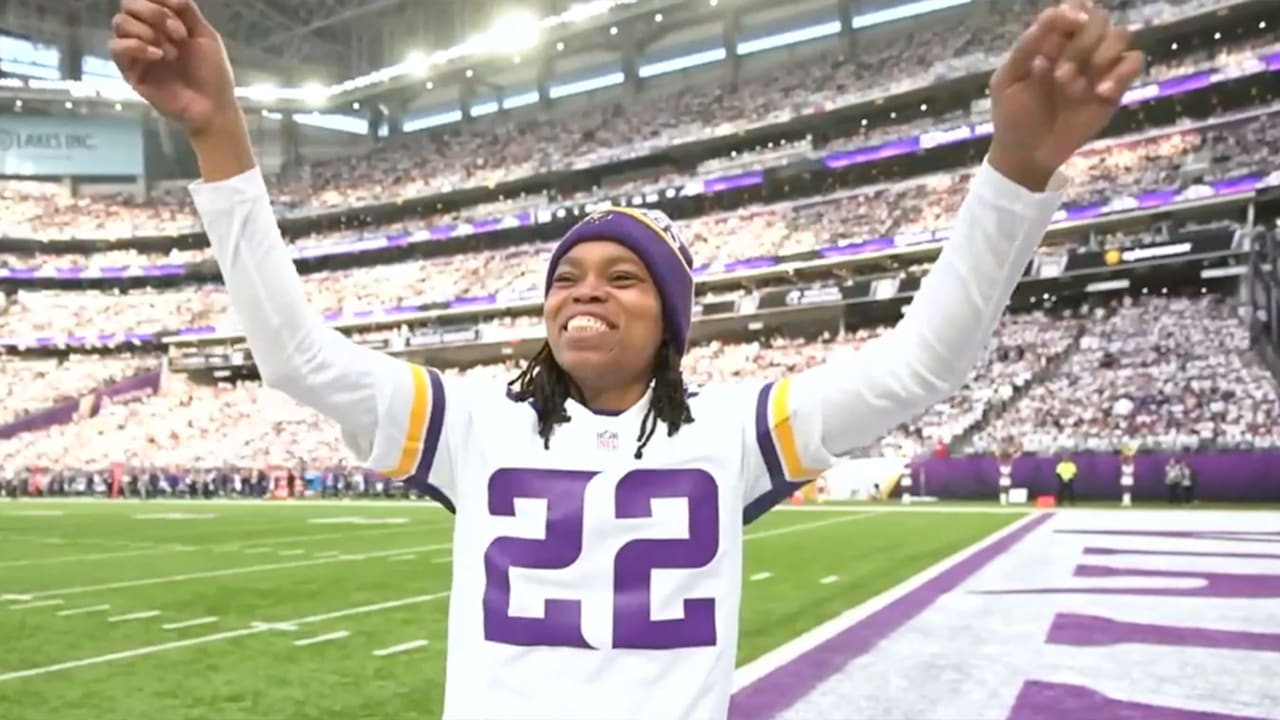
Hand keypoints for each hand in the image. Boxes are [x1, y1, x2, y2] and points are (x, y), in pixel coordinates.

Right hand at [109, 0, 235, 137]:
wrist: (212, 106)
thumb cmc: (212, 73)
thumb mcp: (205, 35)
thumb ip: (186, 10)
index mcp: (164, 21)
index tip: (178, 8)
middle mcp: (147, 32)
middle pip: (128, 5)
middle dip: (154, 13)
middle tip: (179, 34)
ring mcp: (136, 51)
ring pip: (120, 22)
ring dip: (148, 31)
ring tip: (172, 52)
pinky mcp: (129, 71)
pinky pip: (116, 47)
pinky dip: (136, 46)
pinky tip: (158, 56)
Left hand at [988, 1, 1144, 189]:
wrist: (1027, 154)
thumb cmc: (1013, 115)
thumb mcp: (1007, 80)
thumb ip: (1026, 46)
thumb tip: (1054, 14)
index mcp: (1051, 40)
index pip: (1071, 9)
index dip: (1072, 12)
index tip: (1068, 24)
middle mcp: (1078, 47)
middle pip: (1099, 19)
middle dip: (1081, 42)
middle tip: (1060, 73)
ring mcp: (1098, 66)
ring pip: (1120, 36)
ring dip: (1100, 55)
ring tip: (1073, 86)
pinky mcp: (1114, 87)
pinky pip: (1134, 63)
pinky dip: (1121, 73)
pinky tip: (1099, 92)